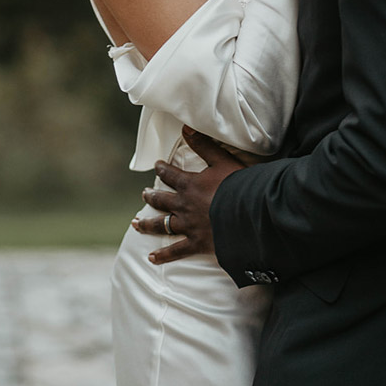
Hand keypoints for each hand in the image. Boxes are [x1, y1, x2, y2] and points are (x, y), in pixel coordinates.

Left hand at [132, 130, 243, 264]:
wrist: (248, 214)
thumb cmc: (238, 185)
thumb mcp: (222, 160)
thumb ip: (204, 145)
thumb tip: (186, 127)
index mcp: (190, 184)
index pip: (171, 175)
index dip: (162, 169)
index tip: (157, 166)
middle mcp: (184, 205)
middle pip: (162, 200)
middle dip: (151, 196)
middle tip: (143, 195)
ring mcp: (188, 225)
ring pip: (162, 224)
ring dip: (147, 224)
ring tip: (136, 223)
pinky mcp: (196, 243)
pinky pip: (176, 250)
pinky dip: (163, 255)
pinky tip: (151, 258)